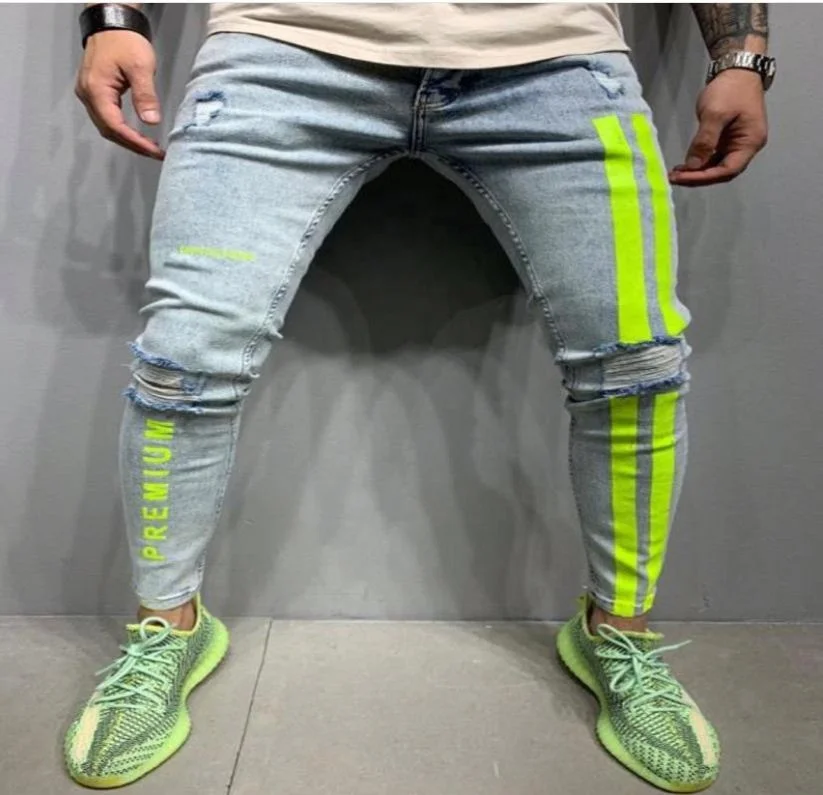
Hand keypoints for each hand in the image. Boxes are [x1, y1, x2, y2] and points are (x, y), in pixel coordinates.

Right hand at [75, 30, 164, 159]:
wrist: (112, 23)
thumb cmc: (125, 41)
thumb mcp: (140, 67)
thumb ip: (145, 95)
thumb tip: (151, 121)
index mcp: (96, 90)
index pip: (115, 126)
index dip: (135, 142)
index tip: (154, 151)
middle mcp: (87, 95)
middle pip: (108, 130)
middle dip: (132, 145)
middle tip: (155, 153)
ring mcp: (88, 94)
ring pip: (106, 126)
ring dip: (127, 139)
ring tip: (149, 147)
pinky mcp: (94, 92)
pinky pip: (106, 117)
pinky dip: (122, 129)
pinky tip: (137, 134)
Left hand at [669, 69, 767, 186]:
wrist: (737, 68)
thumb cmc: (731, 89)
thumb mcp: (715, 114)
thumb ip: (704, 141)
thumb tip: (693, 166)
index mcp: (750, 142)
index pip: (727, 170)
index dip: (704, 177)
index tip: (683, 177)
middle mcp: (747, 146)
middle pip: (722, 171)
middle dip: (698, 177)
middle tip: (675, 178)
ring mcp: (737, 143)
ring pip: (717, 165)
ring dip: (697, 171)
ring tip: (676, 174)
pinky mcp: (728, 139)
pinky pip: (714, 156)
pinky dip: (699, 162)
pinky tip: (685, 165)